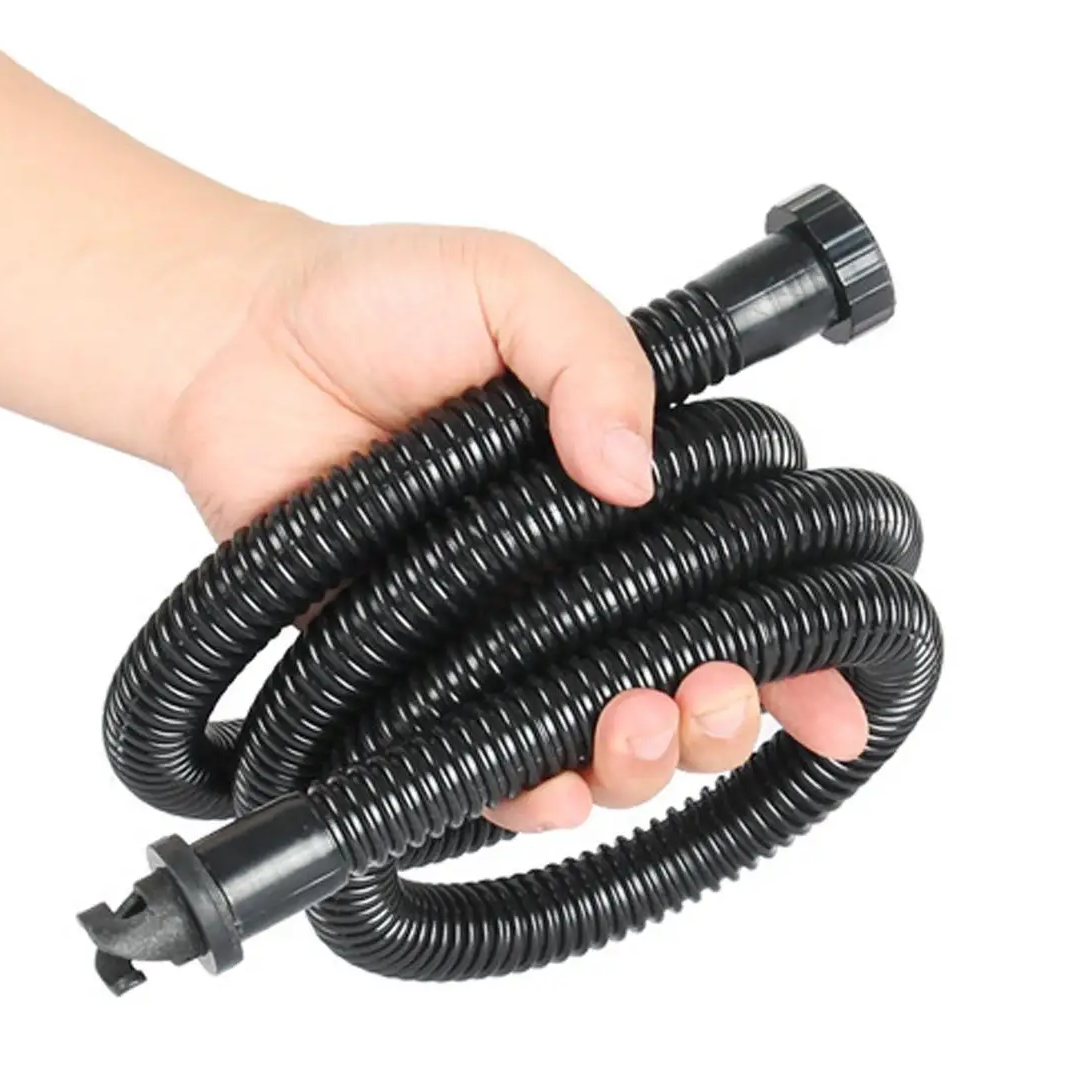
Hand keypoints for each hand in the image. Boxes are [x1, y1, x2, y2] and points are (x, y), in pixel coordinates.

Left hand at [162, 215, 867, 830]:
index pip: (730, 573)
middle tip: (712, 692)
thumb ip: (591, 355)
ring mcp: (491, 622)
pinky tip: (551, 782)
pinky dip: (527, 790)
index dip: (800, 647)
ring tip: (636, 724)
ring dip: (639, 758)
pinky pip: (478, 757)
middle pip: (682, 676)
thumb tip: (637, 474)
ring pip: (595, 733)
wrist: (235, 342)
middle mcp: (565, 564)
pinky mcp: (410, 665)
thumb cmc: (372, 299)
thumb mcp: (507, 283)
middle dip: (722, 712)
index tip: (839, 700)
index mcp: (614, 479)